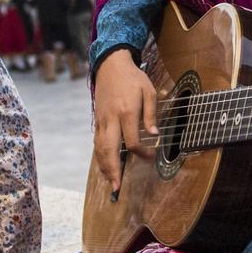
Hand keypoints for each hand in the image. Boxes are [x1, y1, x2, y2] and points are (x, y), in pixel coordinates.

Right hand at [92, 47, 156, 195]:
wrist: (110, 65)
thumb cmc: (133, 79)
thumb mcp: (149, 92)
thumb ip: (151, 115)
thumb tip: (154, 136)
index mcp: (126, 112)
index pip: (131, 141)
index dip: (142, 153)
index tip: (151, 156)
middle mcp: (111, 119)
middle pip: (109, 150)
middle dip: (113, 170)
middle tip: (117, 187)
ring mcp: (101, 121)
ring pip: (100, 149)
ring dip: (105, 167)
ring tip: (111, 182)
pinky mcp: (97, 120)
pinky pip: (97, 143)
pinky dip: (100, 157)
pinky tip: (105, 167)